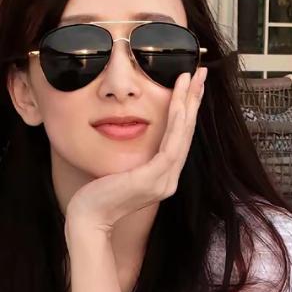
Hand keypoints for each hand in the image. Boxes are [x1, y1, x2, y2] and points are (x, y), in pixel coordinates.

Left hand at [65, 66, 206, 237]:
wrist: (89, 219)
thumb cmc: (98, 195)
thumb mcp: (121, 171)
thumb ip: (134, 158)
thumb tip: (133, 136)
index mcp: (163, 176)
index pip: (180, 138)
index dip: (188, 109)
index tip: (191, 84)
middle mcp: (169, 180)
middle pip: (187, 133)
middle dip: (194, 100)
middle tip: (202, 72)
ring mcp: (164, 181)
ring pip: (183, 135)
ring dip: (189, 104)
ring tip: (192, 78)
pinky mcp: (153, 179)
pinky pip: (171, 146)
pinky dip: (176, 122)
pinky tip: (179, 102)